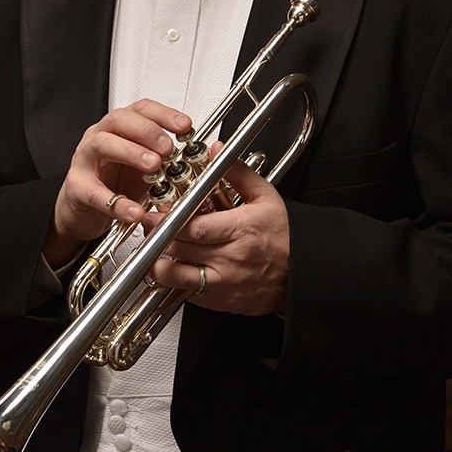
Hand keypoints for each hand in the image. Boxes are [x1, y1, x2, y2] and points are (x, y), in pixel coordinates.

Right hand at [43, 100, 191, 267]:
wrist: (84, 209)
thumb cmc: (115, 183)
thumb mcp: (146, 168)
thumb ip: (168, 161)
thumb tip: (201, 158)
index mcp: (120, 128)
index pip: (141, 109)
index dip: (164, 114)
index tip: (185, 126)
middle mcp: (100, 136)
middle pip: (120, 119)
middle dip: (147, 130)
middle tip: (168, 147)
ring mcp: (85, 159)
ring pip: (103, 144)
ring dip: (131, 152)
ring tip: (153, 166)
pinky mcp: (77, 186)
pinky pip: (95, 192)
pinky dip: (116, 203)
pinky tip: (134, 211)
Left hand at [143, 159, 290, 315]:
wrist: (303, 273)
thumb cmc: (285, 235)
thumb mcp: (266, 196)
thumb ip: (237, 172)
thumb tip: (216, 150)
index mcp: (241, 230)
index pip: (194, 228)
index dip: (169, 220)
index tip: (156, 212)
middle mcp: (230, 259)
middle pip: (180, 249)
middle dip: (158, 237)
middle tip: (148, 225)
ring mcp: (225, 284)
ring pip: (177, 278)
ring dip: (159, 264)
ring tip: (153, 249)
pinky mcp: (222, 301)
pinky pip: (188, 295)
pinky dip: (175, 282)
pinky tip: (173, 268)